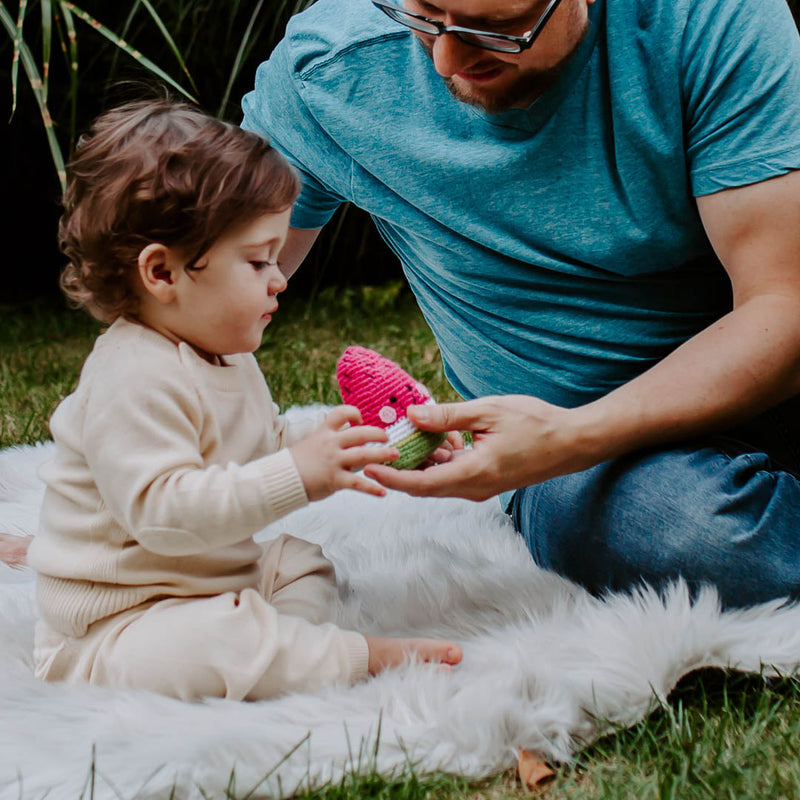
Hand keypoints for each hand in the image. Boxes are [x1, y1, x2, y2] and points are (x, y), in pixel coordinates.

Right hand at [291, 405, 397, 500]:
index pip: (341, 413)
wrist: (281, 479)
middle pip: (360, 433)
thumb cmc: (296, 463)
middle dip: (377, 434)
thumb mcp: (310, 443)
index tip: (361, 419)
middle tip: (388, 437)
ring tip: (396, 455)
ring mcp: (334, 461)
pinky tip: (383, 492)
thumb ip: (328, 440)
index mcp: (324, 432)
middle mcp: (331, 444)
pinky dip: (372, 488)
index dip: (354, 413)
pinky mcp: (335, 479)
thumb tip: (345, 439)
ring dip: (382, 455)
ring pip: (364, 455)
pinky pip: (358, 483)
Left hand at [364, 395, 595, 500]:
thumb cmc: (535, 423)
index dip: (391, 478)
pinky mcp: (485, 482)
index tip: (368, 468)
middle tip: (381, 446)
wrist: (571, 442)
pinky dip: (439, 460)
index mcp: (473, 473)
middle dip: (400, 468)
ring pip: (438, 480)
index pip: (420, 484)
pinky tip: (441, 436)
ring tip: (412, 433)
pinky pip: (452, 476)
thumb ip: (448, 416)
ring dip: (421, 461)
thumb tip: (412, 416)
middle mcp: (474, 488)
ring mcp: (481, 487)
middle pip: (424, 486)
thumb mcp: (488, 412)